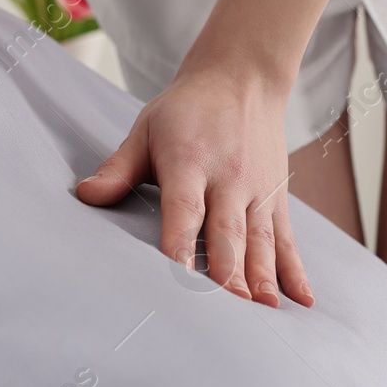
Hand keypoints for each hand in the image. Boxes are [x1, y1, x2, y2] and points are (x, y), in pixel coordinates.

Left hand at [75, 62, 311, 307]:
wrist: (242, 76)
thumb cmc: (186, 110)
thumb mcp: (146, 129)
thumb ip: (118, 168)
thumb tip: (84, 195)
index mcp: (190, 160)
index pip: (184, 208)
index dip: (181, 241)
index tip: (177, 276)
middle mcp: (229, 177)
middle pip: (228, 231)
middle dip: (227, 272)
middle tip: (226, 310)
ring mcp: (257, 189)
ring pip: (261, 240)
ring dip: (262, 277)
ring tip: (263, 310)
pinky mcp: (277, 198)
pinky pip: (287, 238)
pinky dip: (295, 270)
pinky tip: (302, 299)